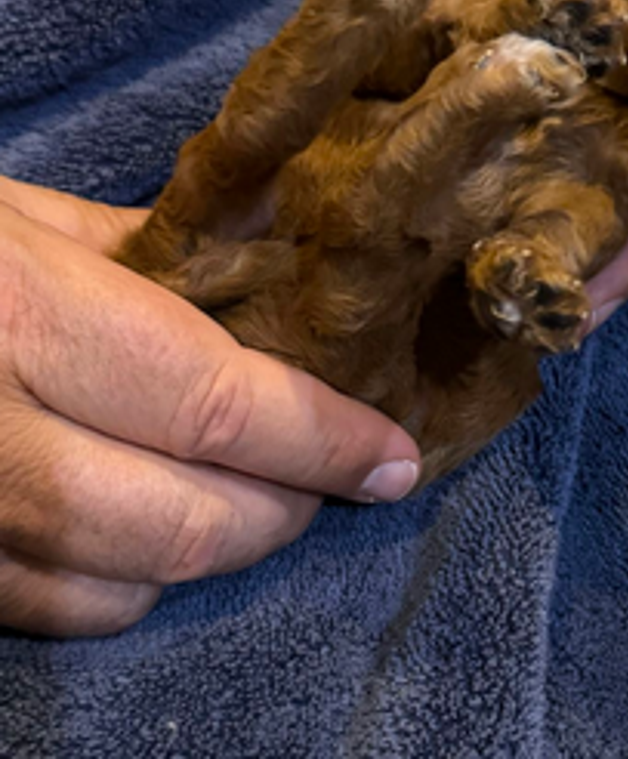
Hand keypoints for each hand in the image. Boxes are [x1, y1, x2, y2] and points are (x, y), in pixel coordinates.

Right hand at [0, 178, 419, 637]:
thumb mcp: (27, 215)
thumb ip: (160, 246)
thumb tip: (285, 250)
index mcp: (20, 312)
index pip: (216, 404)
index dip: (324, 439)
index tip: (393, 456)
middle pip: (181, 520)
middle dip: (285, 509)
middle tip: (336, 475)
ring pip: (121, 586)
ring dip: (217, 551)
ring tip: (259, 496)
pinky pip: (51, 610)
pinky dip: (131, 585)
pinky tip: (154, 530)